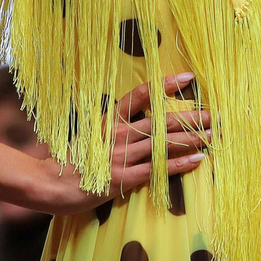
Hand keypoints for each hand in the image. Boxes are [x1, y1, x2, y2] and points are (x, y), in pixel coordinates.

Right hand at [34, 73, 211, 215]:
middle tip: (213, 113)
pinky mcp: (124, 178)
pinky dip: (180, 164)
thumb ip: (110, 129)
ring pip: (164, 143)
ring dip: (191, 138)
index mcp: (109, 121)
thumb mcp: (89, 137)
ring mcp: (122, 156)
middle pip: (161, 121)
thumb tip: (132, 121)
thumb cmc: (68, 161)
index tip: (186, 77)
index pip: (140, 95)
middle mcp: (118, 134)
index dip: (164, 85)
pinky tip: (198, 160)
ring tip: (213, 134)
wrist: (47, 183)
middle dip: (190, 117)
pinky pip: (158, 169)